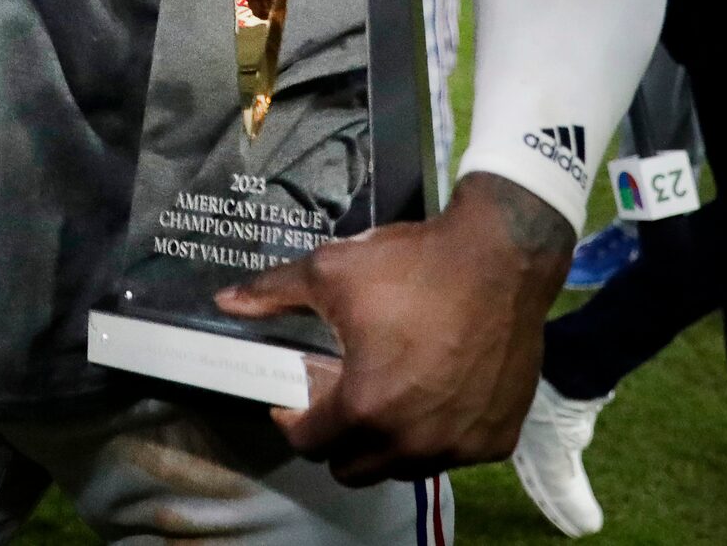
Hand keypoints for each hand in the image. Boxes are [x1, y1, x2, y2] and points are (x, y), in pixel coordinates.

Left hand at [212, 173, 572, 484]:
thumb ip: (273, 293)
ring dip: (386, 441)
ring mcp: (459, 446)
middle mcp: (412, 441)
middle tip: (341, 394)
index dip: (294, 419)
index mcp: (365, 407)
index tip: (298, 395)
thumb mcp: (331, 271)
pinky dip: (435, 435)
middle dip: (337, 438)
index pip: (310, 444)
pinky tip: (434, 391)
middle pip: (354, 468)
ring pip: (403, 467)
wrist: (501, 258)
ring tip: (388, 390)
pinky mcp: (496, 439)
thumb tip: (225, 302)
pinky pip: (451, 454)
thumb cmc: (413, 265)